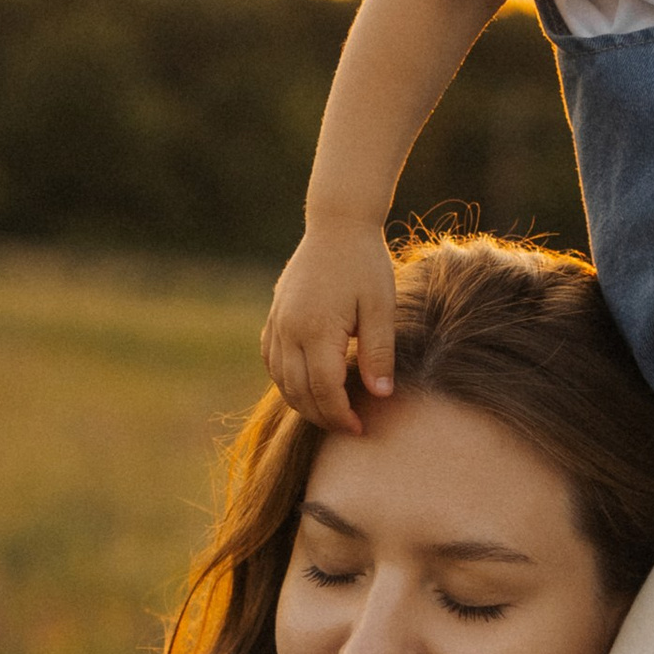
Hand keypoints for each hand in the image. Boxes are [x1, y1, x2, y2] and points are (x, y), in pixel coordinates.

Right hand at [263, 217, 398, 433]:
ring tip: (330, 412)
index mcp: (315, 329)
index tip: (360, 429)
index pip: (323, 389)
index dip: (340, 415)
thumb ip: (379, 352)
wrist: (337, 224)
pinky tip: (305, 387)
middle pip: (297, 391)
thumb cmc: (365, 264)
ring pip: (281, 379)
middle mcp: (289, 329)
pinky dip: (285, 380)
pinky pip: (272, 360)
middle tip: (347, 428)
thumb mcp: (380, 307)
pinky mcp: (275, 316)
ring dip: (302, 402)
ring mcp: (277, 322)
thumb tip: (380, 395)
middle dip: (321, 416)